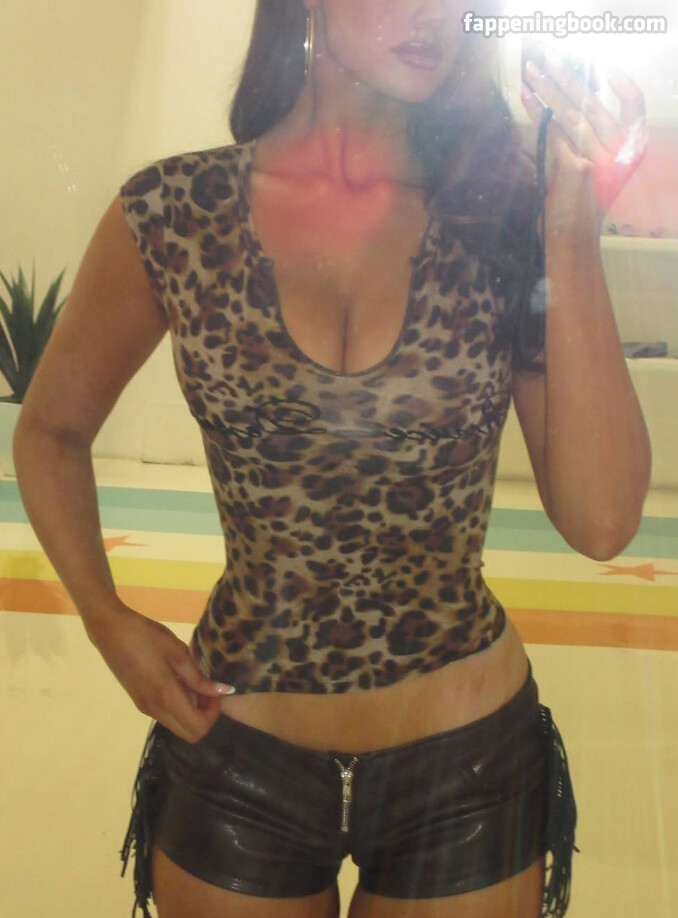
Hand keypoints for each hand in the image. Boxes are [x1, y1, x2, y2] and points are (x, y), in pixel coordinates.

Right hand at [86, 602, 234, 742]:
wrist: (110, 630)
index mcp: (166, 698)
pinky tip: (178, 681)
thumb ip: (199, 678)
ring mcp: (145, 708)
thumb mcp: (178, 652)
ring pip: (177, 725)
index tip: (215, 691)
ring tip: (192, 681)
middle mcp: (155, 710)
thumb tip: (225, 692)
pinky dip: (179, 706)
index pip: (198, 728)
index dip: (213, 714)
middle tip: (207, 689)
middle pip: (189, 734)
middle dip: (205, 716)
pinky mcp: (139, 702)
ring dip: (192, 711)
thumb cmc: (147, 636)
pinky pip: (166, 715)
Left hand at [521, 50, 646, 239]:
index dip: (622, 83)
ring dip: (548, 87)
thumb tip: (560, 110)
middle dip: (568, 76)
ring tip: (531, 70)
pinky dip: (538, 110)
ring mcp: (597, 158)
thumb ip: (576, 145)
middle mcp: (618, 152)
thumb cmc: (577, 209)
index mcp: (628, 151)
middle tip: (549, 57)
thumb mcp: (584, 172)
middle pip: (594, 102)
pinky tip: (526, 96)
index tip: (604, 67)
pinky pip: (553, 130)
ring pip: (572, 111)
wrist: (573, 242)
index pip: (634, 106)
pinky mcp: (575, 167)